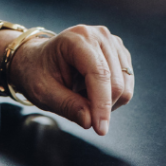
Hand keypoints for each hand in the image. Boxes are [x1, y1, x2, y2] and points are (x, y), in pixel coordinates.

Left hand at [8, 25, 133, 135]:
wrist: (39, 59)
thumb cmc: (39, 73)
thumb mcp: (44, 92)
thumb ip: (67, 106)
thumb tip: (90, 121)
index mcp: (76, 39)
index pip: (99, 74)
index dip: (102, 104)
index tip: (100, 130)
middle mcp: (98, 35)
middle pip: (116, 82)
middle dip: (101, 106)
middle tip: (78, 106)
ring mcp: (111, 41)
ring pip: (125, 85)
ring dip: (107, 101)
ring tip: (83, 94)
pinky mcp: (119, 51)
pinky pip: (127, 84)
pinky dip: (112, 96)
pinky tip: (93, 90)